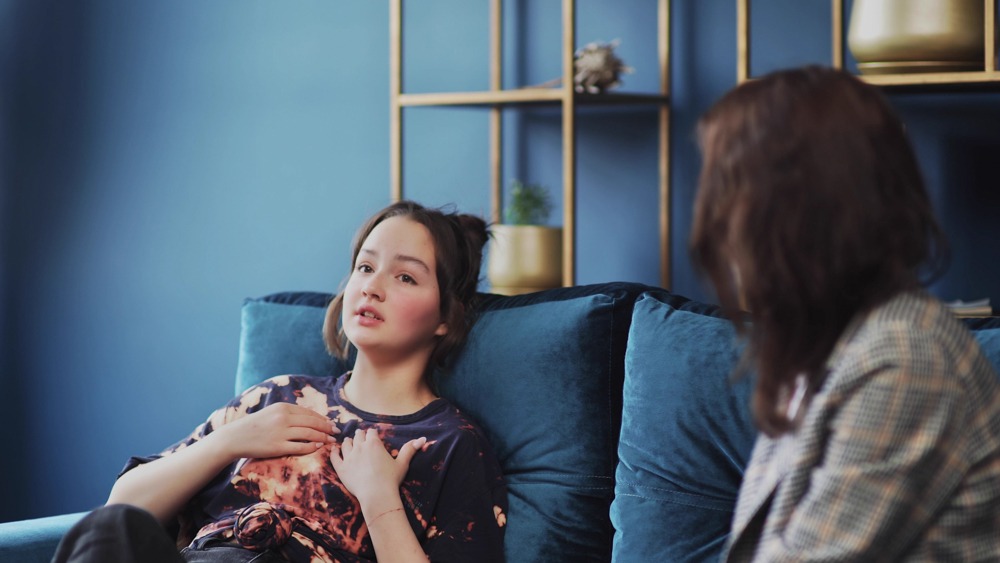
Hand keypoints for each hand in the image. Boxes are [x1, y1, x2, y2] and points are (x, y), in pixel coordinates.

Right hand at [210, 402, 337, 460]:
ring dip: (323, 437)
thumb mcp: (271, 412)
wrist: (235, 437)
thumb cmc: (254, 425)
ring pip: (310, 434)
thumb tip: (309, 417)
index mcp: (283, 407)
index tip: (331, 423)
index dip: (322, 418)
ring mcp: (281, 432)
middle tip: (337, 432)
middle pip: (313, 422)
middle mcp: (283, 418)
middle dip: (327, 427)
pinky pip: (300, 447)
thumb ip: (288, 413)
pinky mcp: (277, 447)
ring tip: (331, 440)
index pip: (309, 413)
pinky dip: (312, 446)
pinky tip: (318, 446)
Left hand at [330, 428, 425, 509]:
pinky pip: (334, 456)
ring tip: (348, 441)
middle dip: (360, 435)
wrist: (377, 495)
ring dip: (347, 441)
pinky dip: (333, 452)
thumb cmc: (391, 479)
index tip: (372, 435)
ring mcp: (349, 457)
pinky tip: (333, 449)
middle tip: (360, 436)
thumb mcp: (402, 463)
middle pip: (358, 436)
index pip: (371, 432)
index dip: (372, 433)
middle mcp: (360, 447)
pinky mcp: (341, 468)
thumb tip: (423, 439)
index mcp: (374, 443)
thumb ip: (410, 449)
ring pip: (345, 444)